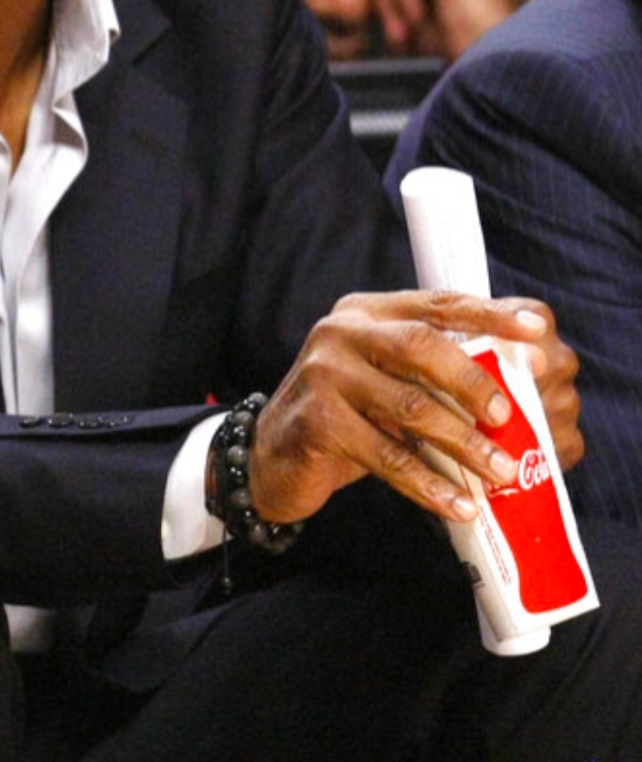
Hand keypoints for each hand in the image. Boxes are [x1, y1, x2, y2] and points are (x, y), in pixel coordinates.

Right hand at [250, 292, 561, 525]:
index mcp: (367, 313)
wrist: (272, 456)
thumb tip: (522, 377)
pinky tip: (459, 504)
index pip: (436, 303)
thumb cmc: (348, 416)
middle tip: (508, 417)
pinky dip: (429, 484)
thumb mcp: (386, 380)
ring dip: (463, 444)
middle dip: (474, 381)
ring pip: (409, 405)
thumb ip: (434, 370)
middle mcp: (341, 332)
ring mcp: (323, 374)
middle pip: (421, 345)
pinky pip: (387, 455)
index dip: (489, 315)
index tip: (535, 331)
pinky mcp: (316, 421)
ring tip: (500, 472)